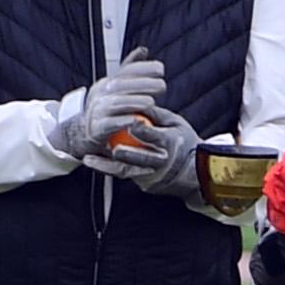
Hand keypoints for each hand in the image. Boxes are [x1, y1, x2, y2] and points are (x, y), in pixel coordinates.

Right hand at [48, 52, 165, 162]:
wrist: (82, 132)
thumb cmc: (105, 109)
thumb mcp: (115, 88)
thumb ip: (129, 71)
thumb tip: (143, 50)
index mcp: (107, 83)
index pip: (125, 71)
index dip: (143, 68)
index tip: (161, 69)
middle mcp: (100, 94)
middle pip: (120, 86)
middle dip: (142, 84)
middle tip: (162, 85)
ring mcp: (97, 110)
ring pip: (115, 104)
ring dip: (134, 102)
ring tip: (151, 102)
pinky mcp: (96, 129)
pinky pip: (109, 124)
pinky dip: (123, 121)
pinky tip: (137, 120)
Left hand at [90, 103, 207, 201]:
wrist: (195, 173)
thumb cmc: (184, 142)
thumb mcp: (176, 124)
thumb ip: (156, 114)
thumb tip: (138, 100)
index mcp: (172, 144)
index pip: (157, 137)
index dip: (144, 131)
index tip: (132, 123)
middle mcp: (162, 162)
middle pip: (142, 159)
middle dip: (127, 154)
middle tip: (111, 149)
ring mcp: (152, 176)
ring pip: (127, 172)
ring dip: (106, 166)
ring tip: (89, 159)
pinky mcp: (145, 184)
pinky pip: (125, 174)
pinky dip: (109, 168)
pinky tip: (94, 162)